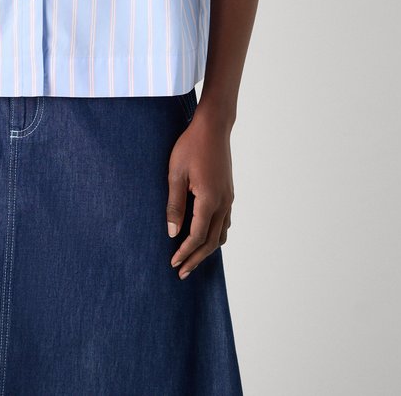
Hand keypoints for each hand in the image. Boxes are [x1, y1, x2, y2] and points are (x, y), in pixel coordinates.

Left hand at [166, 112, 233, 277]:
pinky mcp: (228, 192)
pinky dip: (215, 235)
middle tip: (182, 272)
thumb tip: (172, 233)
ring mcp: (228, 198)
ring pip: (221, 233)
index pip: (197, 237)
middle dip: (196, 259)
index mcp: (209, 200)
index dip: (185, 253)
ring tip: (193, 259)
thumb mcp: (175, 174)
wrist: (213, 127)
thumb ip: (174, 204)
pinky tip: (205, 235)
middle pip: (211, 241)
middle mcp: (223, 203)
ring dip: (206, 249)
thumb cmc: (191, 146)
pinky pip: (224, 222)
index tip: (173, 264)